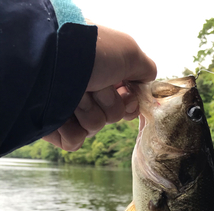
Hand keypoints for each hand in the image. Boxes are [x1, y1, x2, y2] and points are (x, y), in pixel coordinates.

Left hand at [43, 25, 156, 150]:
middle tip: (94, 85)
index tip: (125, 93)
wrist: (54, 59)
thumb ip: (145, 69)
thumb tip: (146, 84)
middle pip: (112, 116)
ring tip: (74, 93)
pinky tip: (62, 112)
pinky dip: (71, 130)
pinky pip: (75, 141)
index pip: (126, 103)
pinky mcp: (55, 126)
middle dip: (107, 103)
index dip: (129, 102)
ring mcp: (69, 109)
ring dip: (88, 111)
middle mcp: (86, 91)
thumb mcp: (129, 53)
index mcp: (103, 76)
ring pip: (94, 128)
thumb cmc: (93, 52)